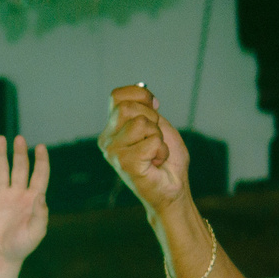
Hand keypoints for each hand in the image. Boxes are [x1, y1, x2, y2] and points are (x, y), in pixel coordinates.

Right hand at [0, 135, 48, 266]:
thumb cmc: (19, 248)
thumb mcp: (36, 233)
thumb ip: (40, 214)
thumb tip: (40, 195)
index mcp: (32, 200)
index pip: (39, 175)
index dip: (41, 161)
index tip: (41, 148)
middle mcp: (17, 195)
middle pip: (20, 168)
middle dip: (20, 153)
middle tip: (19, 139)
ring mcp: (0, 197)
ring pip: (0, 171)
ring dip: (0, 155)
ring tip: (0, 139)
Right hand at [100, 84, 190, 214]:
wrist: (172, 188)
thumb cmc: (165, 159)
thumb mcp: (156, 125)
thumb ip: (145, 108)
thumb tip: (143, 89)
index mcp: (111, 128)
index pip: (118, 95)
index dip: (142, 97)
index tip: (153, 112)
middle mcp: (106, 140)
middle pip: (128, 107)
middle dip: (152, 118)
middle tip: (154, 137)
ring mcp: (113, 153)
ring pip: (142, 123)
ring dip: (158, 136)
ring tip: (155, 152)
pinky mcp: (125, 164)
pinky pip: (151, 141)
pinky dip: (161, 150)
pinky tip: (156, 163)